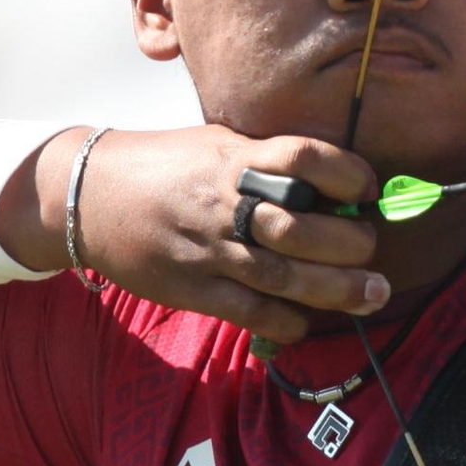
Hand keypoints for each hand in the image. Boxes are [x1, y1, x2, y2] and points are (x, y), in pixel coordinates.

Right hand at [0, 126, 390, 345]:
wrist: (90, 195)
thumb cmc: (164, 166)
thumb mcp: (215, 143)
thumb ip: (265, 160)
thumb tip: (331, 182)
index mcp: (234, 158)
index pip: (302, 158)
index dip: (346, 172)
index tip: (368, 186)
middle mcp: (224, 202)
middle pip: (300, 226)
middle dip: (350, 242)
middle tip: (375, 250)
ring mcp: (207, 248)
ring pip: (283, 274)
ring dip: (336, 289)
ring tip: (373, 293)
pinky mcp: (191, 287)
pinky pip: (248, 311)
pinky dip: (284, 320)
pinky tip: (306, 322)